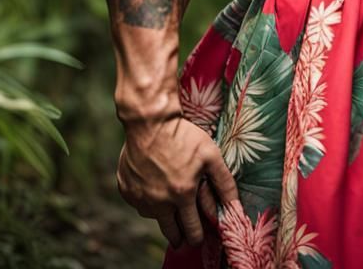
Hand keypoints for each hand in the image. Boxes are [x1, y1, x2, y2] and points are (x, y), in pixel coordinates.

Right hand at [116, 114, 238, 248]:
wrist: (150, 123)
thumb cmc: (184, 136)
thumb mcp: (211, 155)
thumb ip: (224, 182)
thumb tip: (237, 206)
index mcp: (181, 195)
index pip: (191, 230)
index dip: (197, 236)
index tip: (199, 239)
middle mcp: (158, 202)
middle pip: (170, 232)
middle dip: (180, 237)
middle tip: (184, 237)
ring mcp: (140, 198)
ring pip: (153, 217)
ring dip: (163, 214)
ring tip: (171, 203)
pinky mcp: (126, 190)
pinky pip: (139, 203)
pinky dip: (147, 200)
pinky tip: (155, 186)